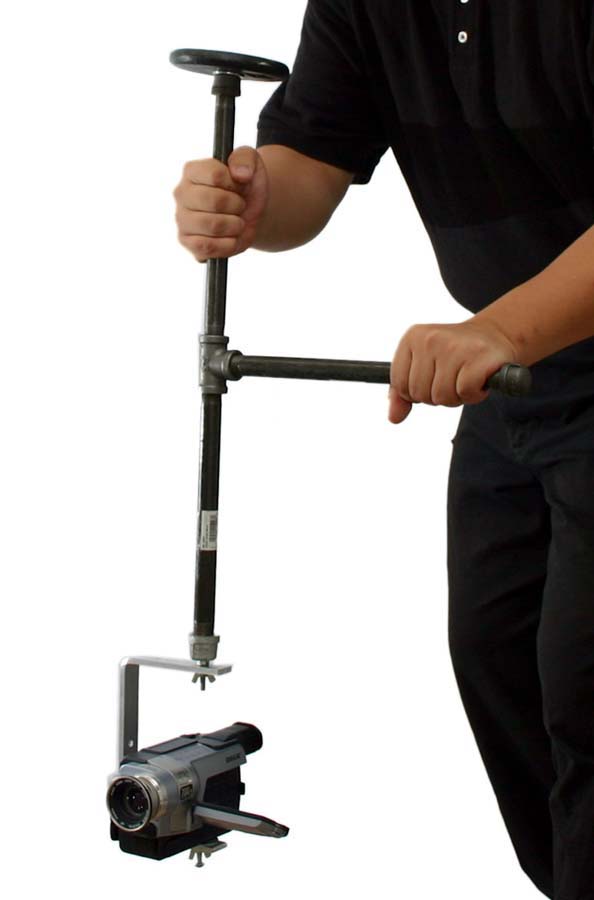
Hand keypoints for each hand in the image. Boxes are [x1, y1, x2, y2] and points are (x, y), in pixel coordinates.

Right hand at [173, 146, 268, 262]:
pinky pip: (208, 247)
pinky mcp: (187, 242)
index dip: (235, 184)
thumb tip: (240, 174)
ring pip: (212, 225)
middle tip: (239, 206)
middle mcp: (181, 194)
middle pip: (215, 201)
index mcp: (192, 171)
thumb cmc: (245, 186)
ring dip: (235, 225)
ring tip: (237, 221)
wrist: (248, 212)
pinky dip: (228, 244)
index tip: (238, 186)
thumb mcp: (251, 164)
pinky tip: (231, 237)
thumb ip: (246, 158)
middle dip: (237, 206)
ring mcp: (182, 219)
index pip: (215, 176)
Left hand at [388, 318, 517, 423]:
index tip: (433, 378)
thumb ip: (402, 393)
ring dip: (456, 396)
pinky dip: (474, 394)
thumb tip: (394, 418)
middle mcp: (430, 339)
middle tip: (453, 377)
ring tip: (466, 377)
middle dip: (438, 395)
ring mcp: (454, 346)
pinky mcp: (478, 356)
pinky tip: (479, 379)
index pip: (399, 385)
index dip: (417, 392)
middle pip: (420, 394)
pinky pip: (465, 392)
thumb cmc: (455, 355)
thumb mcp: (423, 367)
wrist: (494, 335)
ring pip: (441, 396)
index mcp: (411, 338)